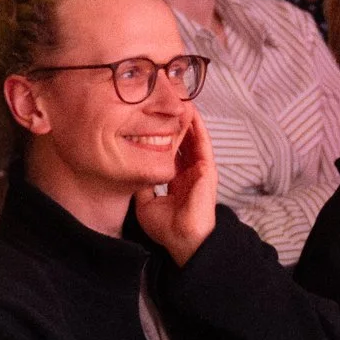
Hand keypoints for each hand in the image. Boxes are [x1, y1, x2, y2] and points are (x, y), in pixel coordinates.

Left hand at [132, 104, 218, 266]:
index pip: (171, 153)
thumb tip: (131, 170)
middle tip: (167, 103)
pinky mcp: (207, 170)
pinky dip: (198, 127)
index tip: (153, 122)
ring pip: (194, 138)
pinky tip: (192, 112)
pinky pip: (202, 143)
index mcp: (178, 181)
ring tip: (180, 100)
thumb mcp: (145, 202)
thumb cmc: (167, 228)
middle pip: (183, 142)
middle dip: (175, 123)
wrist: (183, 239)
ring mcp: (200, 170)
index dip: (163, 137)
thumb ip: (142, 185)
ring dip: (188, 120)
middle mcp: (190, 173)